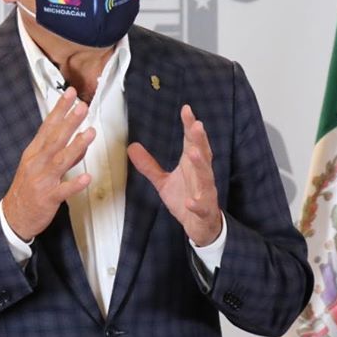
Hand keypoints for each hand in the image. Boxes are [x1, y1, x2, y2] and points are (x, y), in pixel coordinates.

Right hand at [2, 87, 94, 240]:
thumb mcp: (39, 166)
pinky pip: (63, 190)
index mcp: (34, 152)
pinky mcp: (48, 198)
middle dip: (69, 122)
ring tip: (90, 133)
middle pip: (55, 139)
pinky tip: (87, 178)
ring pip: (60, 161)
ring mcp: (42, 180)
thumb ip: (61, 153)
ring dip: (76, 146)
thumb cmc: (27, 188)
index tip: (69, 93)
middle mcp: (37, 163)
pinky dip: (75, 184)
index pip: (48, 126)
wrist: (13, 217)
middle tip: (82, 106)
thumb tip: (80, 141)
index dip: (59, 109)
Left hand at [127, 104, 221, 246]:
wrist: (202, 226)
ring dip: (201, 165)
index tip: (186, 110)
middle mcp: (201, 175)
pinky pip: (201, 206)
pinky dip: (196, 204)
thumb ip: (149, 165)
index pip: (192, 142)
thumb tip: (131, 147)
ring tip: (194, 153)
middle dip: (200, 139)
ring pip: (205, 177)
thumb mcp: (163, 182)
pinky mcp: (204, 211)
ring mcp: (205, 193)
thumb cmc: (186, 199)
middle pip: (202, 154)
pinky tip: (191, 201)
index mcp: (192, 166)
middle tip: (197, 125)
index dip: (190, 126)